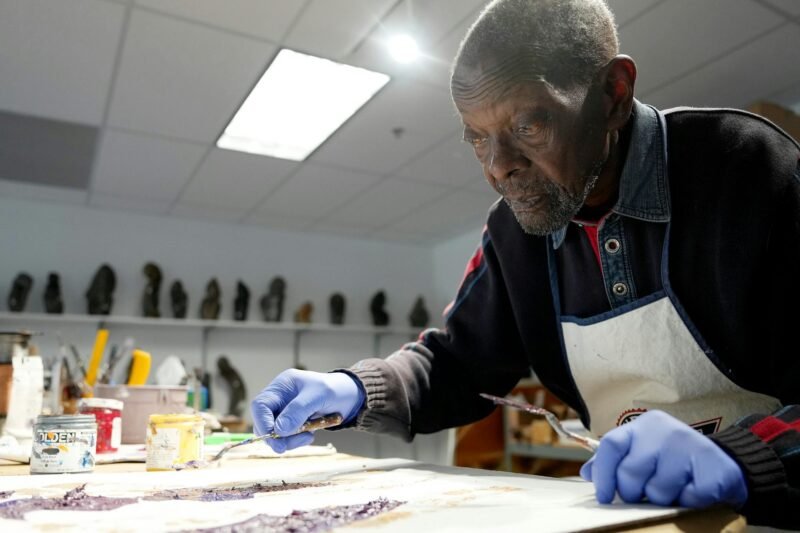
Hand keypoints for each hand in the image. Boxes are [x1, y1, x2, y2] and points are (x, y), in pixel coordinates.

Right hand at [250, 369, 363, 452]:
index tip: (273, 437)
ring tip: (308, 436)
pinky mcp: (292, 424)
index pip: (260, 405)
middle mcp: (279, 399)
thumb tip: (279, 430)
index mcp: (281, 386)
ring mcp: (285, 412)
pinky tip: (310, 435)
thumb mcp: (318, 396)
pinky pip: (286, 438)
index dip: (262, 422)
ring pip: (274, 433)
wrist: (350, 396)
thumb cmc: (334, 389)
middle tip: (286, 446)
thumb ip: (298, 411)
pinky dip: (296, 441)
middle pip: (264, 422)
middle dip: (276, 436)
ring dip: (289, 440)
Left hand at [580, 410, 746, 508]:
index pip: (611, 445)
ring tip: (671, 489)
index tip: (603, 496)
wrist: (723, 462)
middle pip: (630, 472)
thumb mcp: (642, 452)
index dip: (603, 473)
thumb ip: (615, 461)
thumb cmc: (674, 460)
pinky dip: (687, 502)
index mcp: (644, 425)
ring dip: (662, 498)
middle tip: (643, 495)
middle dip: (632, 492)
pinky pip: (688, 498)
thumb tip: (587, 473)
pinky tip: (692, 490)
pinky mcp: (714, 468)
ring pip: (658, 490)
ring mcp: (691, 447)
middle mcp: (666, 430)